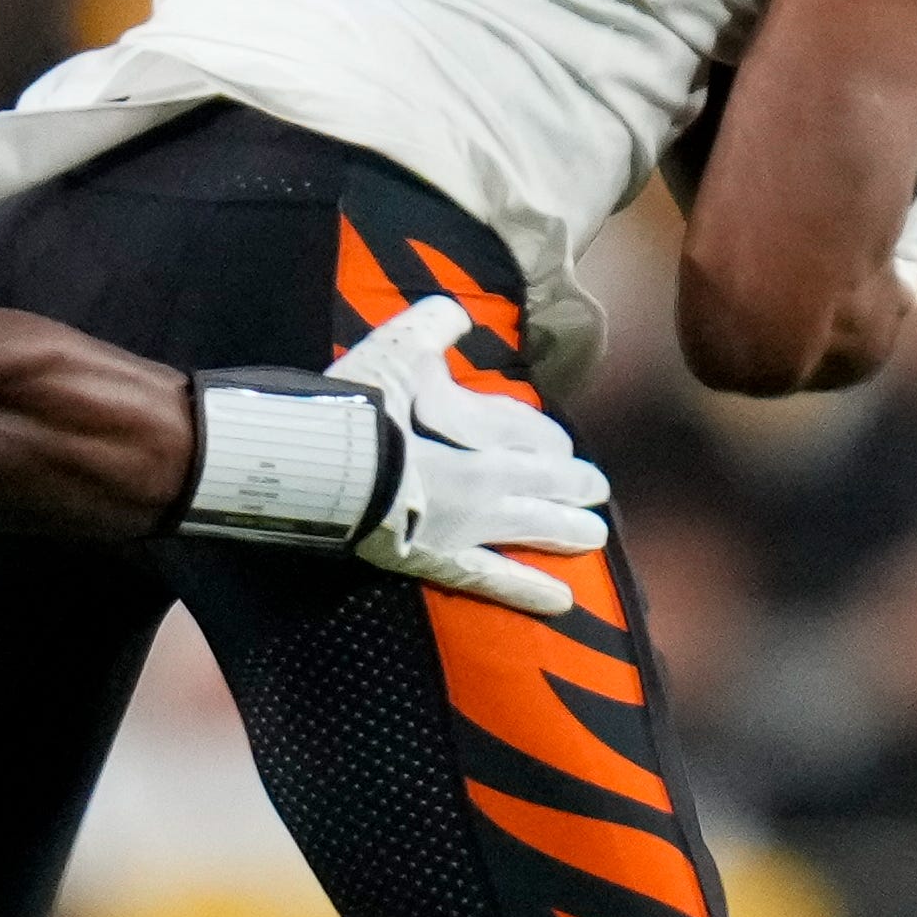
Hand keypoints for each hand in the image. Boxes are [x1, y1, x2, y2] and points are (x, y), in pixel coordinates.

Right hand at [332, 297, 610, 616]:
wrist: (318, 469)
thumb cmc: (356, 407)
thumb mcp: (394, 349)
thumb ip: (432, 326)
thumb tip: (455, 315)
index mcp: (478, 426)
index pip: (526, 430)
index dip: (546, 437)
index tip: (560, 444)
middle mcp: (485, 477)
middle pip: (541, 478)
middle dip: (573, 482)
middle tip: (597, 489)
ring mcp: (466, 524)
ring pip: (532, 527)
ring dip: (566, 529)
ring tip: (596, 535)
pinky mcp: (438, 560)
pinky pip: (491, 579)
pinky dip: (527, 590)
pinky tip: (562, 601)